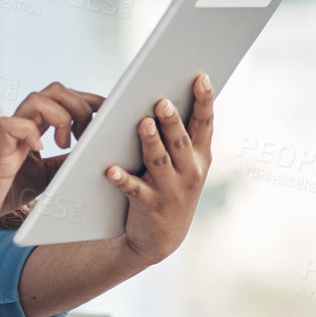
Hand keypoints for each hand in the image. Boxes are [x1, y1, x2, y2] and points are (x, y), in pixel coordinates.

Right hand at [0, 82, 105, 238]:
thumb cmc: (5, 191)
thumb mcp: (48, 175)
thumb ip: (66, 160)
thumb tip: (95, 153)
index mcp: (34, 127)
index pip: (63, 97)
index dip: (86, 98)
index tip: (107, 110)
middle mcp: (21, 124)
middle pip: (54, 90)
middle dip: (78, 105)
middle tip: (85, 134)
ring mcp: (7, 134)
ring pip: (36, 99)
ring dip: (59, 117)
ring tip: (63, 143)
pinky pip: (11, 125)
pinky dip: (30, 133)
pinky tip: (39, 150)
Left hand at [107, 72, 213, 265]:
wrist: (162, 238)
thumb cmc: (171, 188)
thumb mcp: (185, 164)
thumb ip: (181, 134)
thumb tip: (167, 96)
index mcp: (199, 155)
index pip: (204, 123)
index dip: (204, 101)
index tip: (201, 78)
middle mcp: (189, 171)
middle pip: (179, 140)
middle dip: (172, 120)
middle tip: (162, 102)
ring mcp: (170, 189)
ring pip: (159, 161)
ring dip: (151, 142)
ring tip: (143, 123)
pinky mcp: (148, 205)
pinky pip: (134, 189)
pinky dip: (122, 179)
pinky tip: (111, 171)